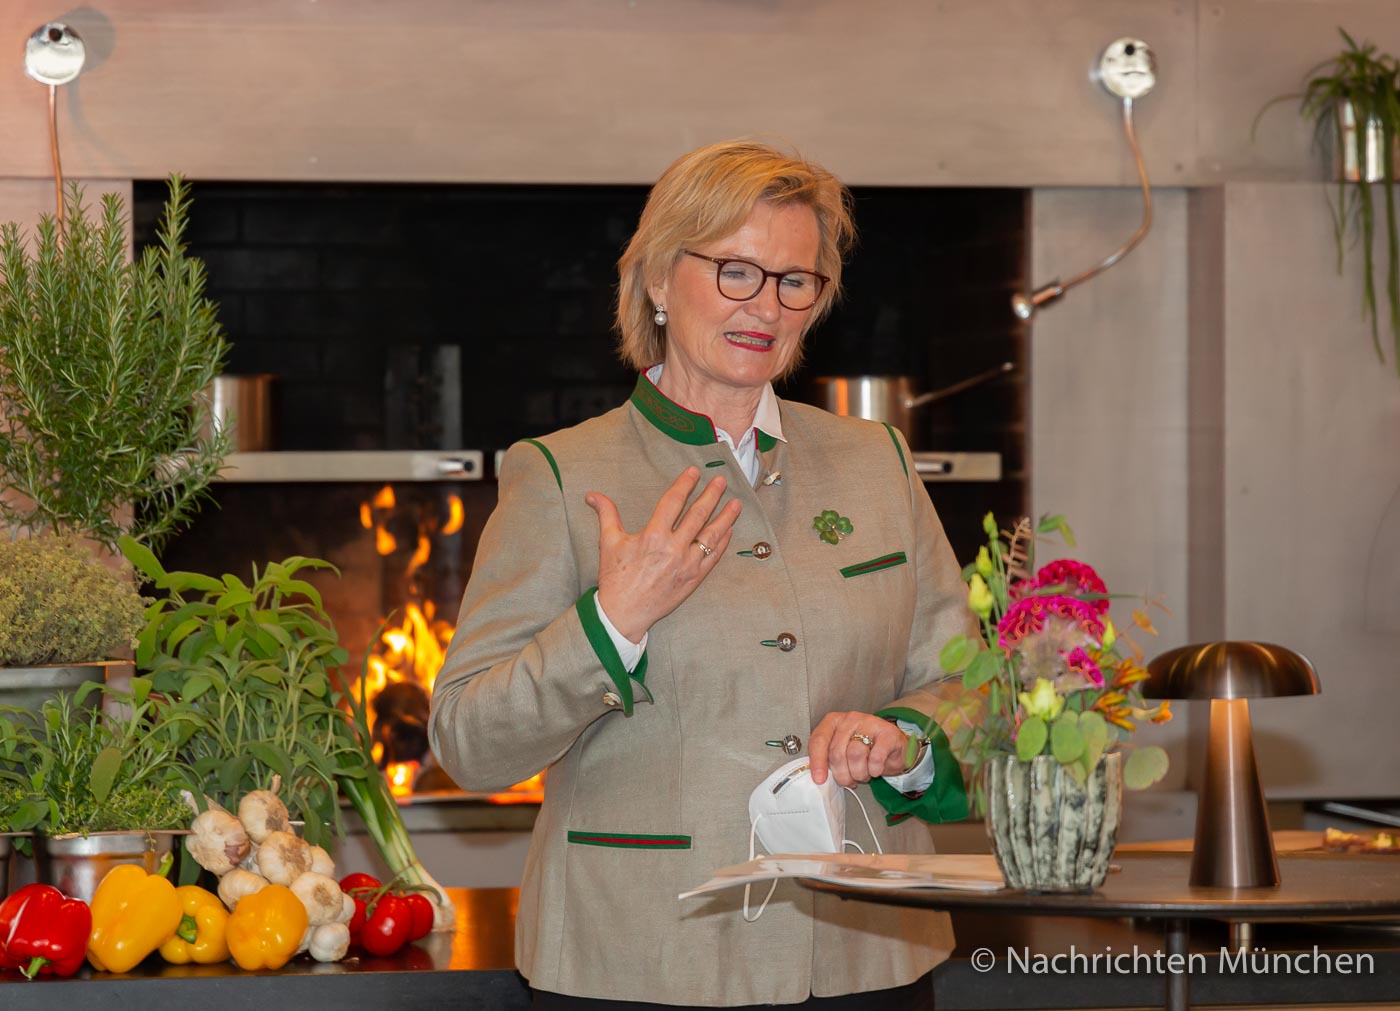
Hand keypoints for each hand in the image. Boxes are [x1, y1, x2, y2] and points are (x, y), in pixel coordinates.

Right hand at [586, 466, 741, 641]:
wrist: (623, 613)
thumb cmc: (615, 578)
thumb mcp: (608, 542)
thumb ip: (607, 514)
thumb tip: (592, 495)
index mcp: (653, 536)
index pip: (673, 502)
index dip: (685, 484)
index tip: (694, 472)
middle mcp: (673, 548)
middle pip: (698, 515)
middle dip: (712, 495)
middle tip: (721, 482)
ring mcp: (687, 564)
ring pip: (711, 536)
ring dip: (726, 518)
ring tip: (736, 504)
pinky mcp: (694, 579)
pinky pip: (713, 558)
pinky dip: (723, 543)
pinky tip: (729, 531)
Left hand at [808, 711, 911, 787]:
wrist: (892, 748)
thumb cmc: (863, 750)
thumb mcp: (842, 752)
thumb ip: (828, 759)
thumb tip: (819, 777)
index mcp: (834, 721)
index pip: (819, 740)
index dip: (817, 762)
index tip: (819, 780)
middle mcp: (850, 719)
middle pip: (837, 752)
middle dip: (842, 774)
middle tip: (849, 780)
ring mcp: (870, 723)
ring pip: (855, 755)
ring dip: (859, 773)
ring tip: (863, 774)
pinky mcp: (888, 733)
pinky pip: (876, 758)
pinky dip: (874, 770)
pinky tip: (875, 769)